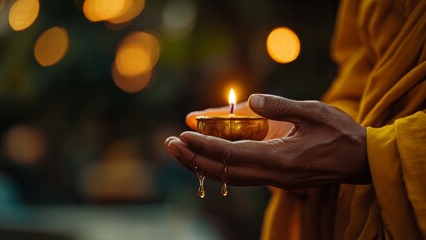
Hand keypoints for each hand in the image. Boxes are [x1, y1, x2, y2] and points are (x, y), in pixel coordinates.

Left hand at [166, 94, 370, 188]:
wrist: (360, 160)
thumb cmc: (340, 133)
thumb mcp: (313, 112)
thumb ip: (281, 106)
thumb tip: (250, 100)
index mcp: (280, 158)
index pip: (232, 155)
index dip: (205, 146)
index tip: (183, 135)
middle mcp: (273, 173)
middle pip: (224, 172)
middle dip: (194, 159)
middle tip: (170, 145)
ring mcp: (274, 179)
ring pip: (229, 177)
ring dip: (203, 166)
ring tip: (180, 152)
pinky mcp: (276, 178)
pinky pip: (241, 175)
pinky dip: (219, 168)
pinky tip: (206, 159)